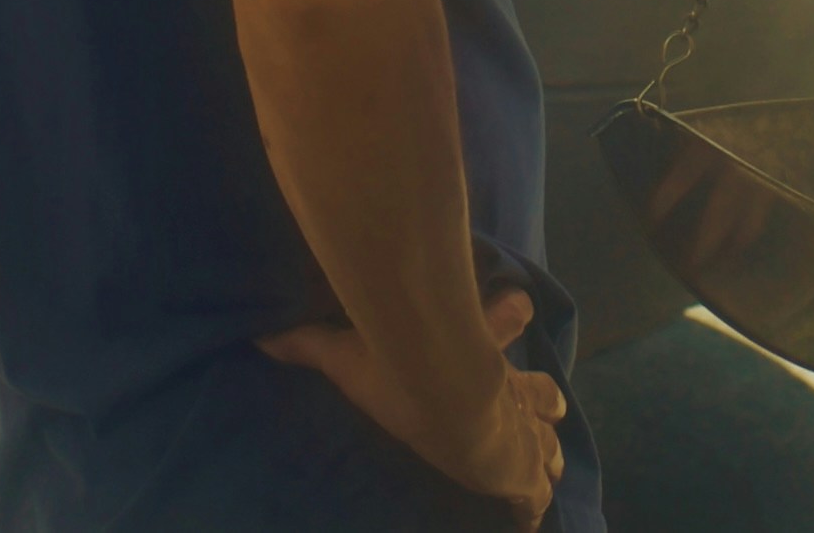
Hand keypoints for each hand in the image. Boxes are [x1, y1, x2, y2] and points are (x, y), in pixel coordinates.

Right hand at [260, 287, 566, 525]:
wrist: (445, 390)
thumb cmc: (400, 365)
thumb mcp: (347, 350)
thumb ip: (308, 342)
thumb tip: (262, 335)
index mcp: (473, 355)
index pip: (500, 322)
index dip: (508, 314)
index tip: (520, 302)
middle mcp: (502, 389)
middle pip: (538, 390)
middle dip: (542, 397)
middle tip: (551, 404)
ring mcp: (517, 431)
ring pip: (546, 439)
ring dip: (547, 449)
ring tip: (552, 462)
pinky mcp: (521, 471)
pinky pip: (533, 495)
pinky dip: (533, 508)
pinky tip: (532, 520)